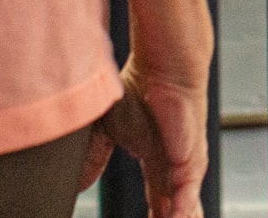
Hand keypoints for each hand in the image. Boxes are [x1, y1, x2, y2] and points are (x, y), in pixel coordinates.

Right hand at [81, 57, 207, 215]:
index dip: (154, 214)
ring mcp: (185, 163)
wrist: (162, 65)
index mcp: (157, 160)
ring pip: (183, 204)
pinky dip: (181, 209)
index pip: (156, 198)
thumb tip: (76, 183)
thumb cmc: (139, 88)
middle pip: (170, 207)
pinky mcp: (191, 159)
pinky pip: (187, 194)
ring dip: (176, 217)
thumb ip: (94, 158)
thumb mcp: (108, 131)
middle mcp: (173, 165)